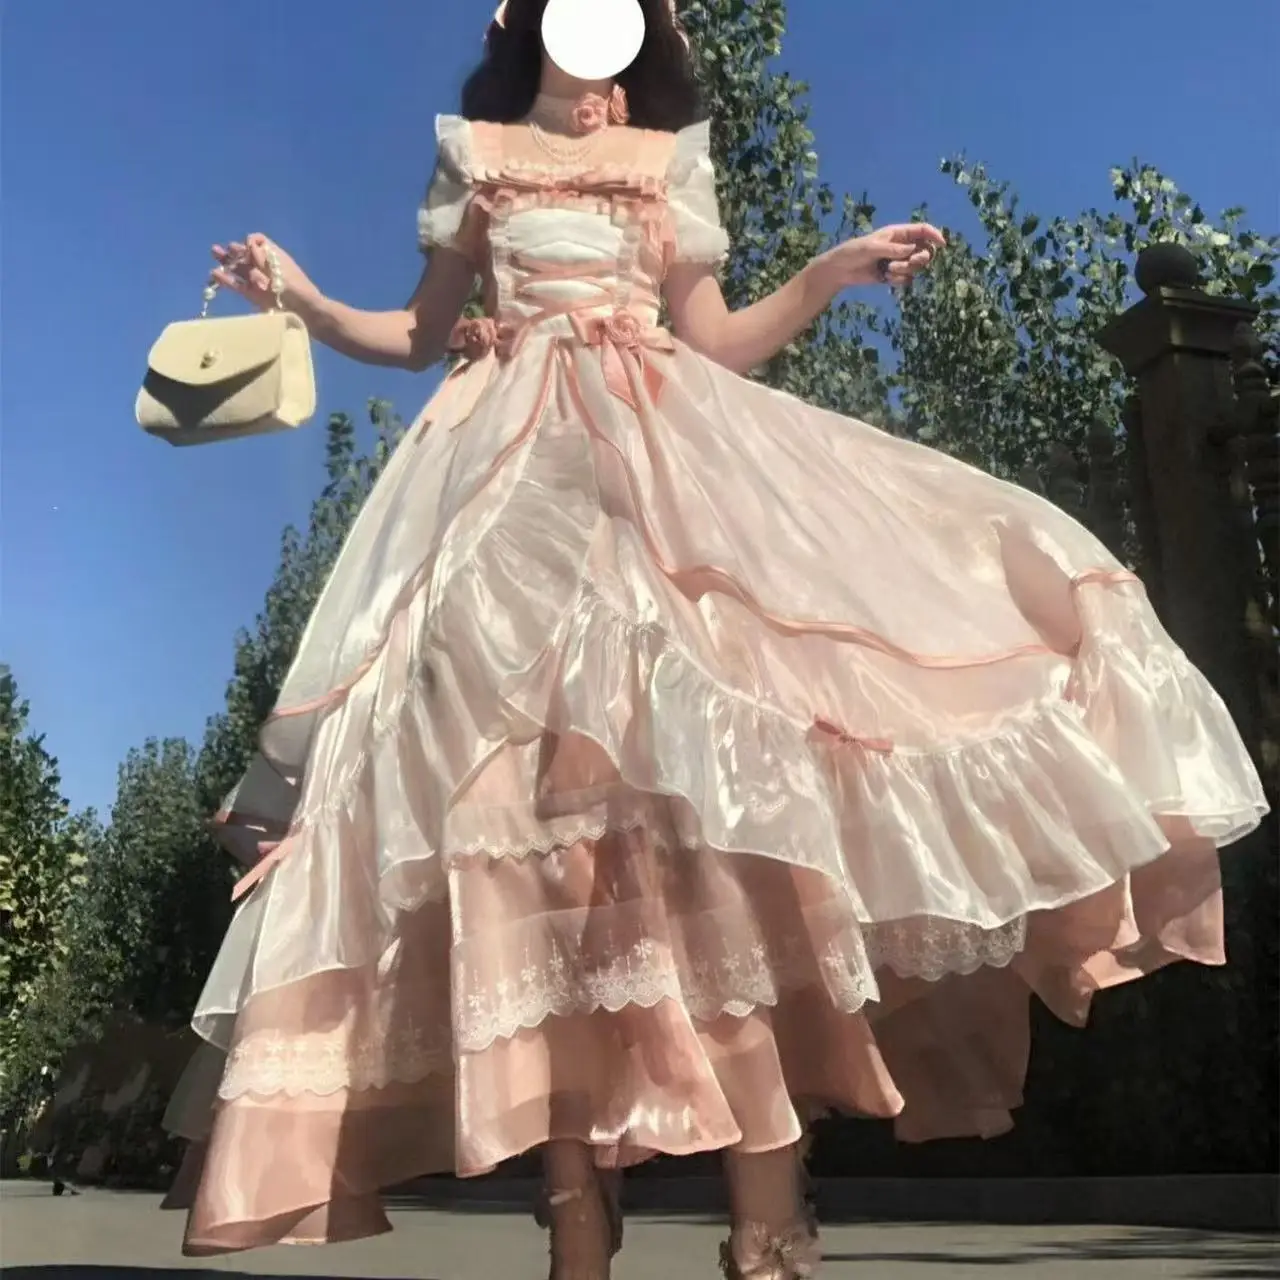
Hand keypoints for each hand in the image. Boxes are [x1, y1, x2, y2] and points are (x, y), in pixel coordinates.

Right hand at [210, 233, 321, 313]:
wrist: (306, 313)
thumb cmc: (296, 287)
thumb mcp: (280, 268)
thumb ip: (263, 255)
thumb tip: (248, 241)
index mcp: (275, 256)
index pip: (259, 242)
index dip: (250, 242)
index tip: (248, 248)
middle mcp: (266, 267)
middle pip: (246, 255)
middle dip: (234, 251)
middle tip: (221, 249)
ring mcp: (259, 282)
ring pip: (240, 269)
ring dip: (228, 262)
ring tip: (214, 253)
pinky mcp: (255, 296)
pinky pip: (239, 285)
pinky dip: (227, 280)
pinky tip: (214, 273)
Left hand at [817, 222, 945, 289]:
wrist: (841, 270)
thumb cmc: (853, 252)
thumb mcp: (871, 247)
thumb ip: (892, 249)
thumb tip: (910, 250)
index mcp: (898, 233)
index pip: (922, 230)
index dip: (934, 235)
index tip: (942, 244)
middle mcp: (902, 246)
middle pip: (925, 251)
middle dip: (920, 258)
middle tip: (910, 263)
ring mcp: (899, 261)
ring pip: (916, 267)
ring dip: (905, 270)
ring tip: (888, 270)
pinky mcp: (893, 275)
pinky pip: (906, 279)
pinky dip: (898, 281)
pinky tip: (886, 278)